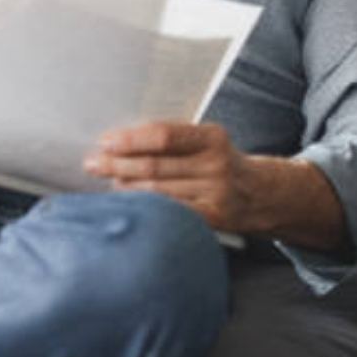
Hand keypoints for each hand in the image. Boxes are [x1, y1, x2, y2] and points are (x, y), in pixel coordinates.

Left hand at [83, 120, 348, 251]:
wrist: (263, 194)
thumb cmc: (220, 159)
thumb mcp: (205, 140)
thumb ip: (173, 138)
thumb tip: (122, 139)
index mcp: (213, 137)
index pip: (165, 135)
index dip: (132, 139)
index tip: (106, 140)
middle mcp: (216, 166)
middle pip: (156, 166)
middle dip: (118, 164)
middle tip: (92, 162)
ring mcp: (215, 196)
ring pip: (158, 192)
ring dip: (124, 186)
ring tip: (103, 179)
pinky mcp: (212, 221)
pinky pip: (169, 213)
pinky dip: (144, 206)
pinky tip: (126, 201)